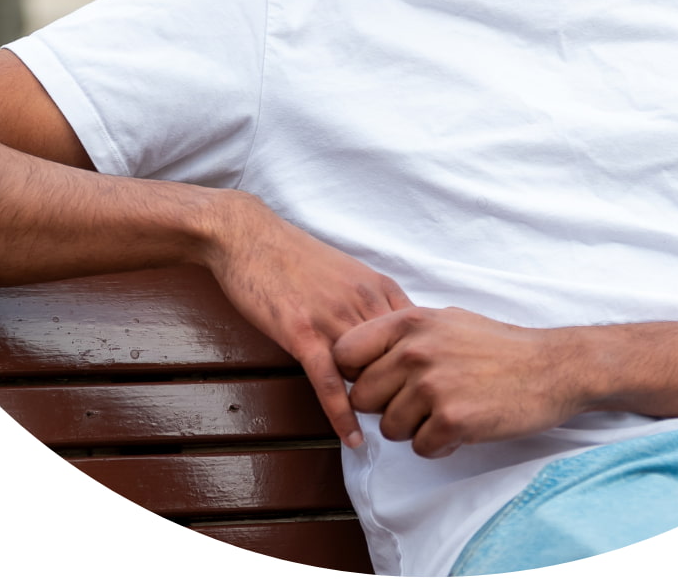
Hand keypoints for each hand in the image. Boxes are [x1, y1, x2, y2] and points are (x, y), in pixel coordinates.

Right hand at [201, 194, 411, 446]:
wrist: (249, 237)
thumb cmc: (294, 256)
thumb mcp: (347, 272)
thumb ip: (372, 304)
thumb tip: (391, 338)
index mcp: (379, 288)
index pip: (419, 338)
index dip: (424, 368)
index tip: (428, 391)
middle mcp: (363, 303)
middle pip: (400, 361)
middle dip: (407, 391)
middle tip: (410, 420)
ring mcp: (333, 319)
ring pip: (369, 374)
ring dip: (379, 406)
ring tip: (391, 435)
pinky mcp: (302, 334)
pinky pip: (330, 383)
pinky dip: (343, 415)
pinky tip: (354, 439)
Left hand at [332, 307, 586, 458]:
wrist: (553, 367)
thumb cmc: (498, 347)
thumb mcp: (445, 321)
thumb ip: (402, 335)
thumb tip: (359, 356)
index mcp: (409, 323)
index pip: (344, 353)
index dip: (355, 374)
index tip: (377, 382)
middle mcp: (415, 351)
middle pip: (361, 398)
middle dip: (386, 407)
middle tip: (421, 403)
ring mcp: (432, 385)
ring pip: (389, 428)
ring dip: (415, 429)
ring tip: (446, 412)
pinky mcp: (451, 419)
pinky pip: (420, 448)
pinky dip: (439, 446)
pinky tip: (462, 428)